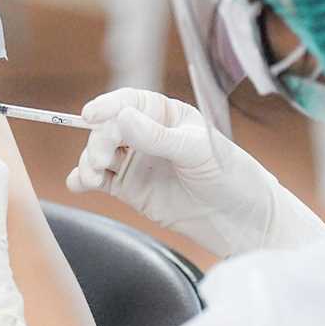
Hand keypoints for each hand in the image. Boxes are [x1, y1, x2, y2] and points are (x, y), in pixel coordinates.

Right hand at [66, 88, 324, 257]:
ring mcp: (138, 162)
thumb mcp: (197, 152)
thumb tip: (121, 117)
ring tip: (92, 177)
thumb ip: (157, 137)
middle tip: (100, 161)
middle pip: (108, 129)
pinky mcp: (132, 189)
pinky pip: (101, 180)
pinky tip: (79, 183)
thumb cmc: (232, 177)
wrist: (245, 224)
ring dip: (88, 161)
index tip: (90, 115)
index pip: (130, 102)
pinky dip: (84, 179)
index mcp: (167, 115)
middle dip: (98, 141)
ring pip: (99, 153)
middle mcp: (147, 135)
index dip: (107, 105)